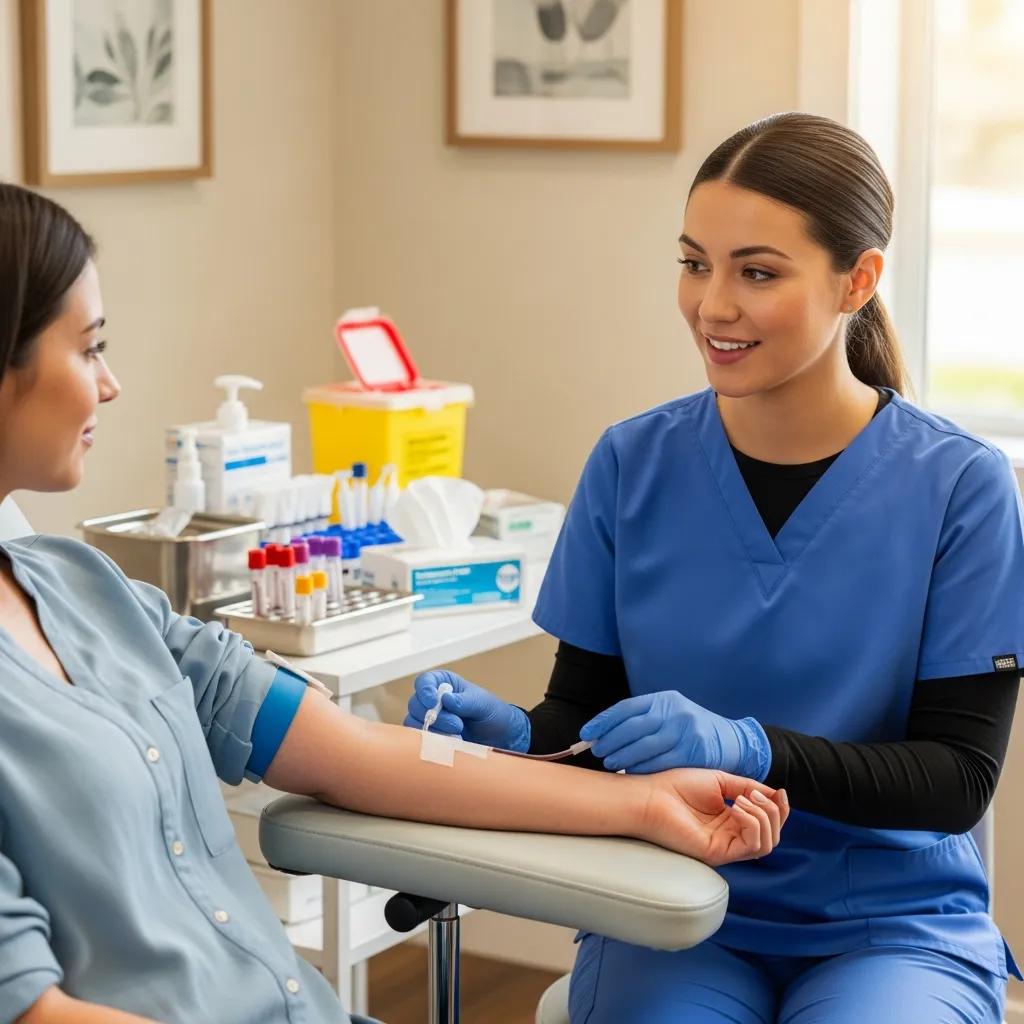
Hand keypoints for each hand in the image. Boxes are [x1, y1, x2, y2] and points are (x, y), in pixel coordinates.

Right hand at [404, 669, 530, 750]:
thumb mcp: (482, 704)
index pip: (424, 681)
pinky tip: (453, 742)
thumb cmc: (492, 713)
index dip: (425, 691)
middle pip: (416, 704)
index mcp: (444, 683)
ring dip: (434, 730)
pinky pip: (420, 739)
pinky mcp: (431, 737)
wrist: (500, 737)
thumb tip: (446, 699)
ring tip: (458, 734)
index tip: (433, 702)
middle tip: (457, 724)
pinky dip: (434, 741)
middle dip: (435, 716)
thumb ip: (464, 701)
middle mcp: (433, 699)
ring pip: (414, 722)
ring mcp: (430, 719)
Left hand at [580, 691, 769, 778]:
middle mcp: (674, 711)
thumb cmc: (691, 730)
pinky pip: (661, 762)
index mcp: (664, 699)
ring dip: (623, 756)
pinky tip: (631, 772)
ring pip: (645, 746)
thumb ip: (643, 720)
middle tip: (597, 751)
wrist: (732, 741)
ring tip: (610, 763)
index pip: (627, 708)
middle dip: (610, 740)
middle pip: (633, 726)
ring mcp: (686, 730)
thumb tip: (603, 733)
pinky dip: (643, 768)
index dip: (604, 721)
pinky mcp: (695, 751)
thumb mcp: (670, 714)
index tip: (587, 733)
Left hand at [641, 769, 788, 866]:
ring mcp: (726, 846)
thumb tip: (775, 794)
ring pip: (767, 843)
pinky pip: (752, 846)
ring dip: (765, 817)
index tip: (779, 792)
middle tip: (754, 795)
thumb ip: (748, 788)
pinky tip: (736, 808)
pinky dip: (753, 824)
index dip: (779, 808)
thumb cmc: (677, 787)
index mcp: (731, 820)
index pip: (768, 822)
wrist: (652, 797)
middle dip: (774, 812)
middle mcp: (731, 836)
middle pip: (773, 835)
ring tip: (742, 800)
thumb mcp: (721, 781)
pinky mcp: (719, 853)